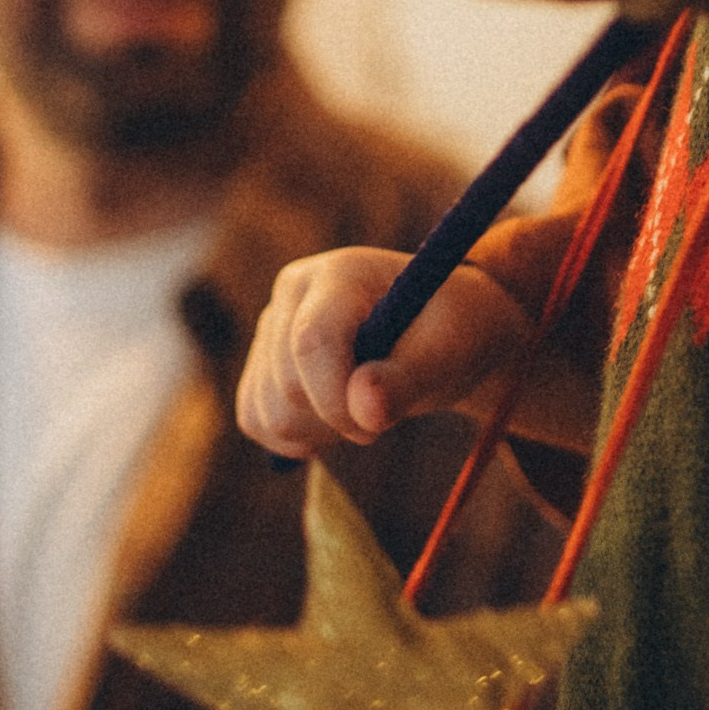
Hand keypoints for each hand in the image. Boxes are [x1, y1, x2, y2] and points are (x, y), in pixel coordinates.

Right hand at [237, 250, 530, 455]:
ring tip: (362, 407)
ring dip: (318, 431)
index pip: (311, 342)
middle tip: (385, 409)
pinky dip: (294, 436)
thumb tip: (364, 409)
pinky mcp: (262, 360)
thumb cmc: (454, 331)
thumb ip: (408, 377)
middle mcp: (293, 291)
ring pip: (266, 410)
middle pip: (287, 386)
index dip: (336, 399)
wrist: (442, 332)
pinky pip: (254, 418)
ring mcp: (271, 325)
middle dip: (337, 418)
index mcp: (340, 273)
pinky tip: (333, 419)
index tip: (376, 427)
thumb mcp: (450, 351)